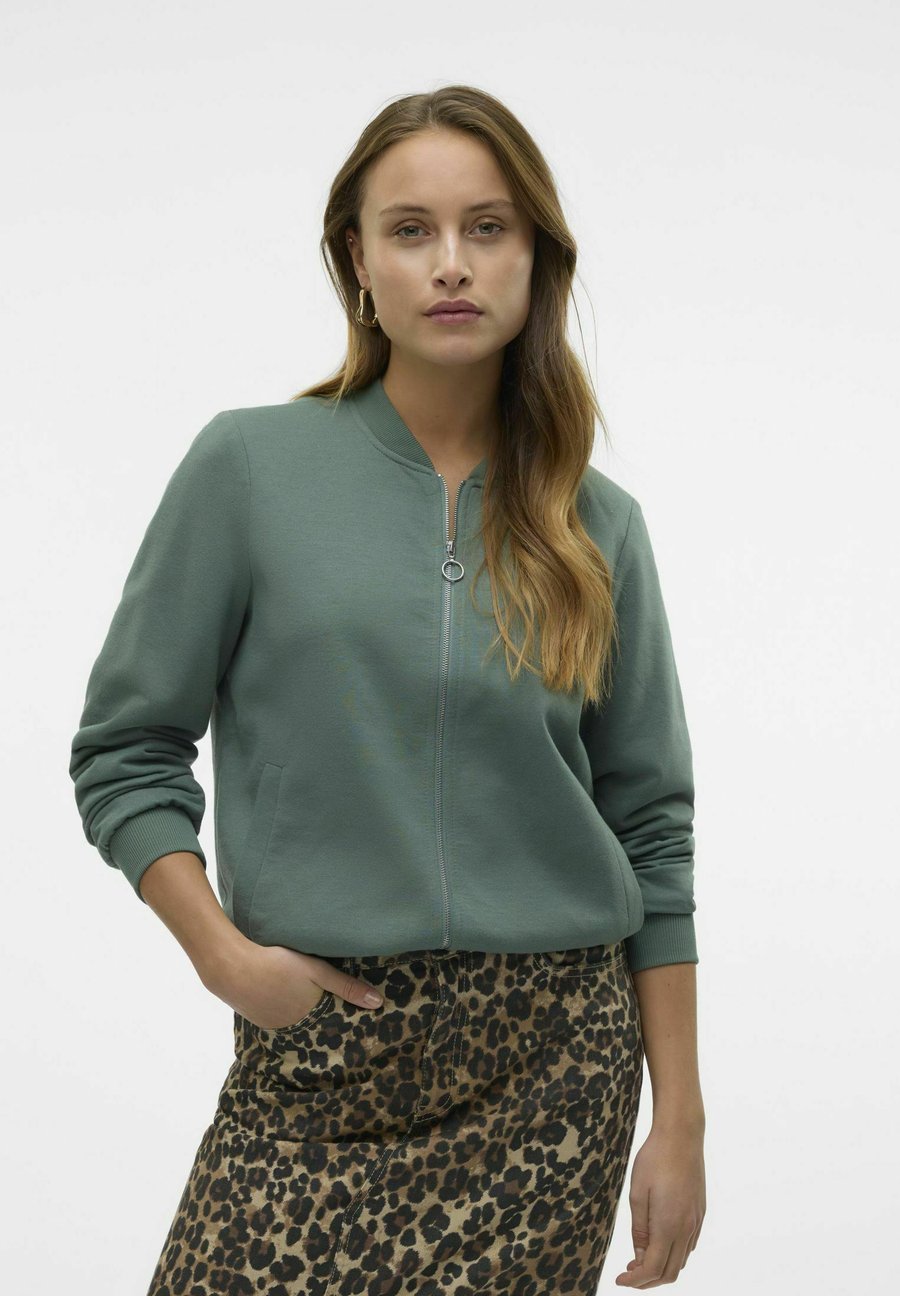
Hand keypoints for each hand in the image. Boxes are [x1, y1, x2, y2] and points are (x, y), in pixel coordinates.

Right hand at [208, 941, 382, 1029]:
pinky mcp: (259, 1019)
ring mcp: (275, 1025)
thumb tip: (378, 1003)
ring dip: (301, 1010)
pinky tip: (281, 995)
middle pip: (315, 1021)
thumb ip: (347, 986)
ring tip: (302, 996)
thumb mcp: (316, 971)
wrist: (231, 968)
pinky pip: (279, 1017)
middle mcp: (295, 1027)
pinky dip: (284, 1008)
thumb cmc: (277, 964)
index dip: (344, 1014)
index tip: (357, 1015)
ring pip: (296, 1019)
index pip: (335, 1021)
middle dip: (323, 1014)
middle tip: (327, 1001)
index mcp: (312, 1016)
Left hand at [614, 1123, 705, 1286]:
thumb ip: (639, 1229)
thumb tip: (639, 1257)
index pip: (653, 1269)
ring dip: (661, 1268)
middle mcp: (686, 1229)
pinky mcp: (700, 1213)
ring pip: (681, 1261)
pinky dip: (673, 1254)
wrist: (681, 1136)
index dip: (635, 1281)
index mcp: (668, 1226)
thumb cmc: (654, 1160)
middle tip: (628, 1274)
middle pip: (669, 1272)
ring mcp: (696, 1221)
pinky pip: (689, 1245)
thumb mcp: (637, 1194)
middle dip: (648, 1280)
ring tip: (640, 1260)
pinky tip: (658, 1243)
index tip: (619, 1280)